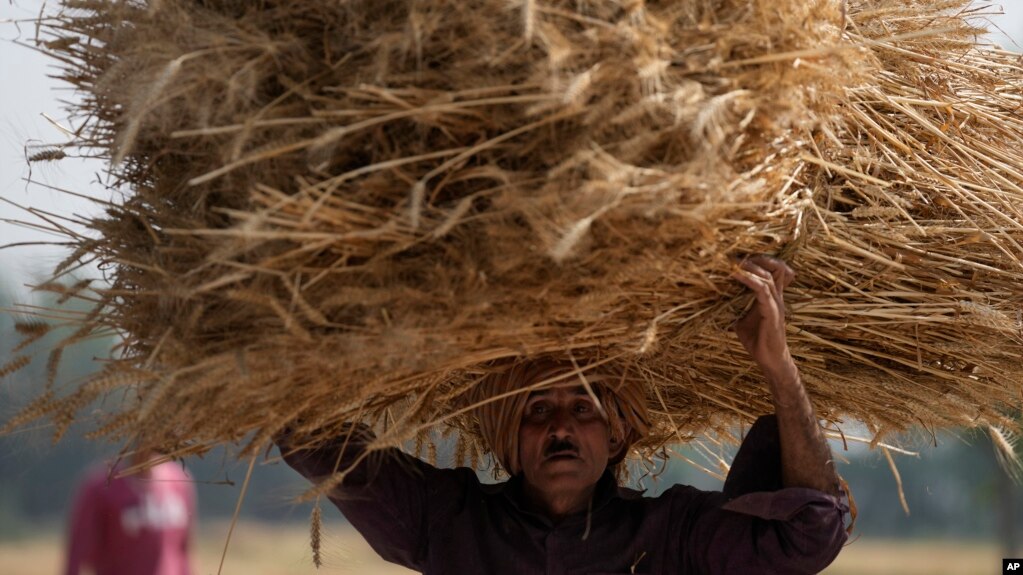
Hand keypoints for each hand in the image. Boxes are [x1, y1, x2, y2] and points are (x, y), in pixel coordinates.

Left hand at [730, 255, 796, 383]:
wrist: (769, 360)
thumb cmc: (757, 341)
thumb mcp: (741, 320)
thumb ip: (735, 308)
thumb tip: (716, 302)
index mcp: (772, 297)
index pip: (774, 270)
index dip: (760, 259)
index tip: (739, 255)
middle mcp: (777, 297)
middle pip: (776, 267)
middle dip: (757, 257)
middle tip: (736, 254)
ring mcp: (777, 304)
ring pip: (768, 277)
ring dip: (750, 267)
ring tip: (734, 261)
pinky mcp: (773, 313)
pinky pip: (762, 291)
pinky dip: (749, 280)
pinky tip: (736, 275)